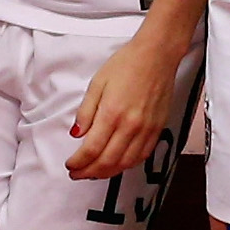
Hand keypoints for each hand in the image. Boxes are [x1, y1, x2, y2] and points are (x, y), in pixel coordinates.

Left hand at [67, 32, 183, 179]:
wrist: (157, 55)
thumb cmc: (127, 64)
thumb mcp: (97, 83)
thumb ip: (86, 111)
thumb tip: (77, 133)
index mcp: (112, 113)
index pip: (91, 149)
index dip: (78, 163)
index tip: (70, 165)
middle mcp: (131, 125)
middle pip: (107, 161)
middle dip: (89, 172)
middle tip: (77, 174)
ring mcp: (146, 129)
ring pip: (125, 163)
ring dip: (107, 173)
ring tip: (94, 172)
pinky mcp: (158, 129)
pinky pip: (142, 156)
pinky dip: (128, 165)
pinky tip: (118, 164)